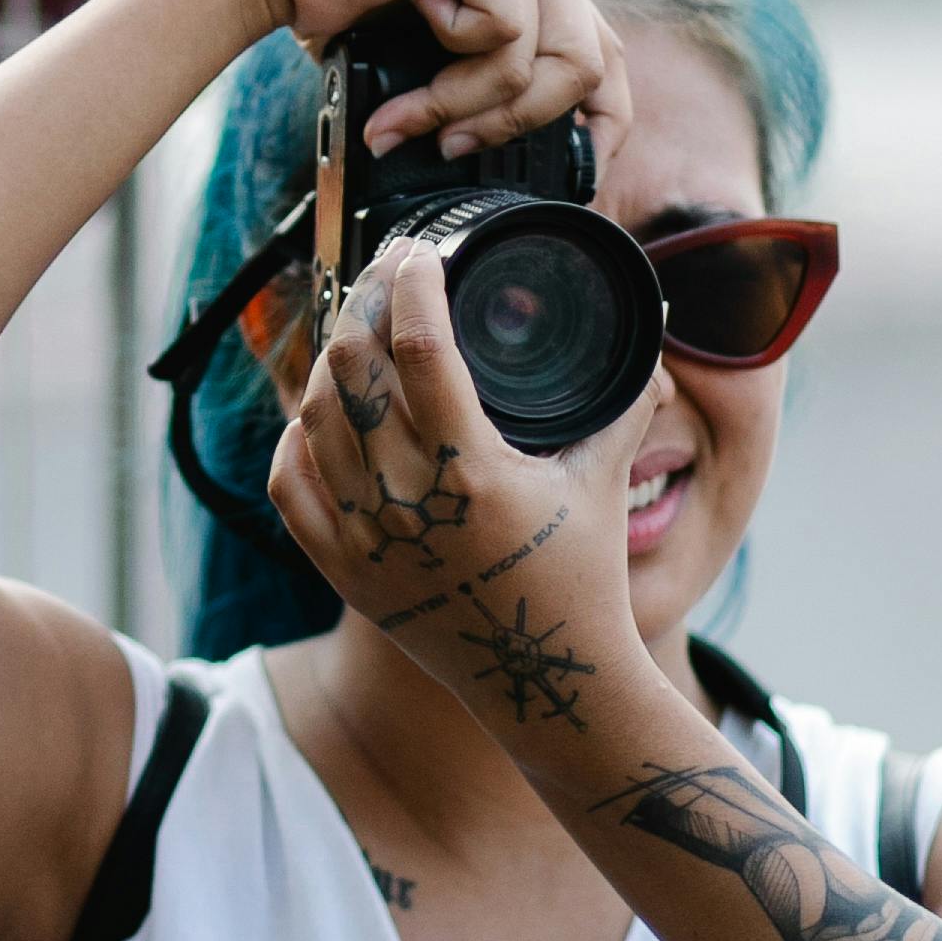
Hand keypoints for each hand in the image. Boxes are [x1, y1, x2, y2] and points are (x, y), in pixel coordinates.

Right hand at [251, 0, 630, 165]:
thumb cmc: (351, 15)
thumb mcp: (444, 64)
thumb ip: (494, 84)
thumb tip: (551, 160)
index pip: (607, 59)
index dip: (601, 129)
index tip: (572, 180)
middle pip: (584, 68)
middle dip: (513, 124)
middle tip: (450, 146)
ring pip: (539, 60)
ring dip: (465, 103)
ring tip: (409, 113)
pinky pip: (499, 30)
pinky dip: (448, 56)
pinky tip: (411, 18)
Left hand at [270, 237, 646, 740]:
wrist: (547, 686)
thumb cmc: (582, 582)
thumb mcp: (602, 483)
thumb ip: (620, 405)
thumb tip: (649, 336)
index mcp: (472, 471)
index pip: (417, 345)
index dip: (409, 283)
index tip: (416, 255)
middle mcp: (409, 502)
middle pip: (352, 371)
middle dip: (361, 307)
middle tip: (381, 280)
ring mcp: (367, 540)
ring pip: (314, 421)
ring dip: (329, 365)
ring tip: (354, 334)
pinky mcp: (344, 573)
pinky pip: (292, 490)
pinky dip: (295, 442)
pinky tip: (314, 416)